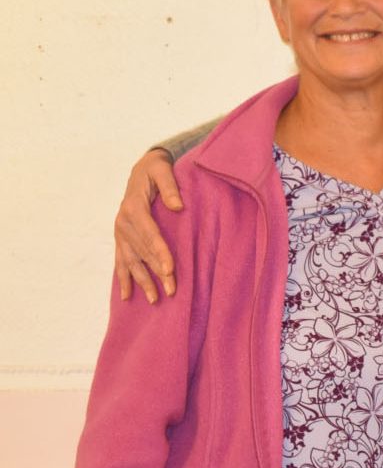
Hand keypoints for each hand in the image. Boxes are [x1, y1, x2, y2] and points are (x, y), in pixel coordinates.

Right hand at [115, 149, 182, 302]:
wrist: (141, 168)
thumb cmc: (155, 168)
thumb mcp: (162, 169)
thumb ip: (170, 187)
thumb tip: (178, 206)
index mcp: (134, 208)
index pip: (149, 234)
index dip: (160, 253)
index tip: (170, 269)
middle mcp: (123, 222)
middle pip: (142, 252)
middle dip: (156, 273)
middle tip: (171, 292)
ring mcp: (120, 231)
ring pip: (131, 261)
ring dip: (142, 281)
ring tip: (155, 300)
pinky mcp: (121, 237)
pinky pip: (120, 261)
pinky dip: (124, 278)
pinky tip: (127, 296)